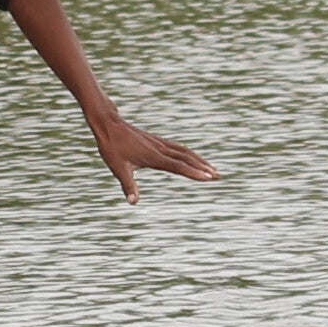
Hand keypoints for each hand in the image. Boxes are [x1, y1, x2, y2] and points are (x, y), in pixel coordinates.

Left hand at [87, 111, 215, 198]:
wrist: (109, 124)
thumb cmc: (112, 147)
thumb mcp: (118, 168)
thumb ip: (128, 185)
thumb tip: (133, 202)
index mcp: (154, 157)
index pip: (179, 166)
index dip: (194, 173)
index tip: (209, 178)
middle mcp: (160, 149)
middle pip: (187, 158)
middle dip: (203, 167)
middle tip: (218, 175)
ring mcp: (160, 144)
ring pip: (185, 152)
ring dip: (199, 160)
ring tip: (212, 168)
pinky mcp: (157, 141)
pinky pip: (178, 148)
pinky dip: (189, 154)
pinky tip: (193, 158)